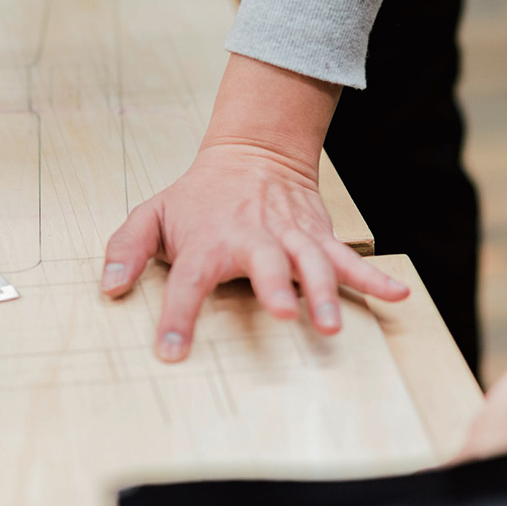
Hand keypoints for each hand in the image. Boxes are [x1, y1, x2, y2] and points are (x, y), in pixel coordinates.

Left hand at [101, 142, 409, 361]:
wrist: (253, 155)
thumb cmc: (198, 197)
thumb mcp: (151, 214)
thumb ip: (125, 249)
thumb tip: (109, 287)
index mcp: (206, 243)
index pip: (187, 282)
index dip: (178, 316)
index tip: (172, 351)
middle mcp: (251, 241)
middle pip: (265, 264)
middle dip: (276, 287)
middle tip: (284, 313)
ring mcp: (289, 240)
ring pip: (311, 264)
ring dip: (324, 292)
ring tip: (333, 324)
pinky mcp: (317, 240)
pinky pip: (347, 261)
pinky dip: (373, 279)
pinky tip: (397, 296)